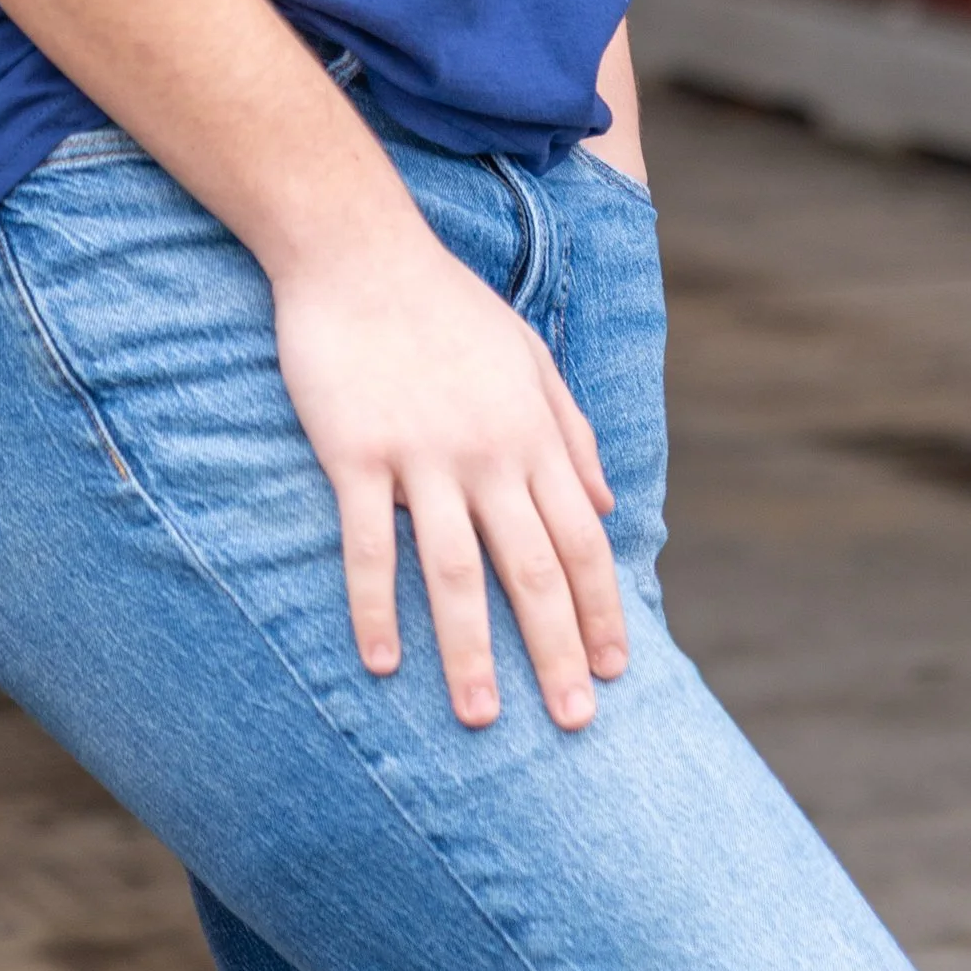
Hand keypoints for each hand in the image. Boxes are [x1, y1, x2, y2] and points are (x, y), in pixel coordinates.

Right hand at [273, 217, 626, 734]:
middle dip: (558, 652)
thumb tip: (607, 507)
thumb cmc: (443, 301)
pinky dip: (376, 608)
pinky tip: (381, 662)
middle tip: (573, 724)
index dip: (601, 610)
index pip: (581, 540)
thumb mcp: (527, 354)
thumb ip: (571, 430)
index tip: (613, 672)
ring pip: (457, 573)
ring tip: (481, 720)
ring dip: (472, 654)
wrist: (357, 246)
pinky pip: (370, 545)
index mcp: (532, 432)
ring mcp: (422, 454)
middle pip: (534, 570)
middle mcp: (488, 451)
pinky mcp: (357, 452)